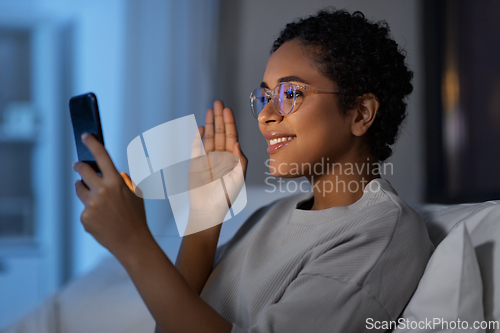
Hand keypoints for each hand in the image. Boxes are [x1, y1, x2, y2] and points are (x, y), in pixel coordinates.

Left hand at [73, 134, 151, 258]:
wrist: (132, 242)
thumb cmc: (136, 217)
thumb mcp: (136, 194)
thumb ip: (123, 180)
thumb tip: (111, 172)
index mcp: (116, 182)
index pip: (102, 156)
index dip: (92, 143)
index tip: (86, 136)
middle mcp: (102, 191)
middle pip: (82, 171)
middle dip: (79, 166)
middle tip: (78, 165)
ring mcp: (91, 204)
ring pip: (80, 189)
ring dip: (84, 189)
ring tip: (96, 198)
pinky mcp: (85, 217)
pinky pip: (84, 208)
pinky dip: (90, 210)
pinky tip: (101, 218)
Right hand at [184, 100, 246, 233]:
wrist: (208, 210)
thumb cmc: (226, 196)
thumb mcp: (238, 178)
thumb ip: (239, 161)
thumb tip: (237, 143)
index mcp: (231, 159)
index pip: (231, 136)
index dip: (230, 123)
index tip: (228, 110)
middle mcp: (220, 156)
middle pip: (220, 133)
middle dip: (219, 118)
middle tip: (218, 102)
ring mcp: (207, 159)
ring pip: (209, 137)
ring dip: (210, 123)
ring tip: (210, 109)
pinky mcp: (196, 164)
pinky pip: (196, 148)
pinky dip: (198, 137)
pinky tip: (202, 127)